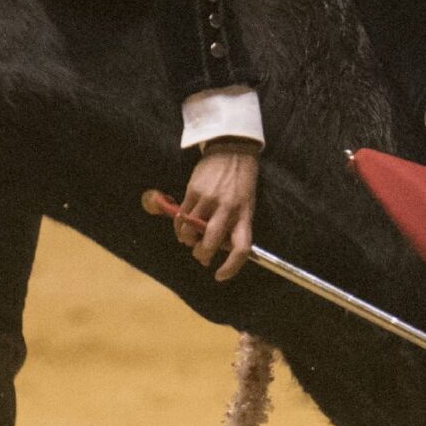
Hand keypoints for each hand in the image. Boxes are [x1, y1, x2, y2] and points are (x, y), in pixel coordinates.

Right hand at [147, 139, 257, 279]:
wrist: (233, 149)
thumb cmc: (241, 181)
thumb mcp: (247, 204)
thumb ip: (235, 225)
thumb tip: (220, 248)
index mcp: (245, 214)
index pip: (241, 248)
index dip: (231, 267)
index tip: (220, 275)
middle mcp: (227, 209)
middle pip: (210, 243)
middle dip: (202, 255)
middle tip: (200, 256)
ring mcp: (209, 200)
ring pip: (190, 231)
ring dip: (187, 240)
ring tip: (189, 239)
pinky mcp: (193, 191)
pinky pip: (181, 216)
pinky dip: (179, 226)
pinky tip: (182, 226)